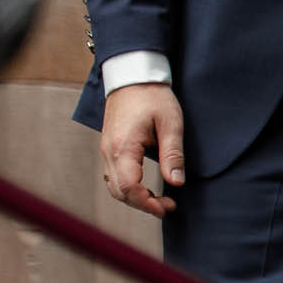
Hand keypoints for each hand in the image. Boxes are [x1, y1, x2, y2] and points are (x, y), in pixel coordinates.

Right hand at [99, 84, 184, 217]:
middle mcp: (109, 151)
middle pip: (119, 191)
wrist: (132, 75)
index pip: (128, 186)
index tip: (168, 207)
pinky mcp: (109, 147)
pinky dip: (128, 187)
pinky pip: (114, 176)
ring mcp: (106, 149)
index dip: (147, 202)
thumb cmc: (153, 96)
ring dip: (135, 197)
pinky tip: (146, 187)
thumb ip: (173, 154)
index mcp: (123, 146)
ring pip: (114, 185)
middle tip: (168, 206)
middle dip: (142, 204)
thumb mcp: (171, 123)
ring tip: (160, 199)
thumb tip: (176, 182)